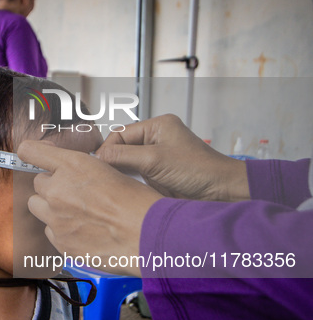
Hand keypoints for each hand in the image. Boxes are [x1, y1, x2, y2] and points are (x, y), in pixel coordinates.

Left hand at [17, 141, 162, 276]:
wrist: (148, 235)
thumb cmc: (138, 203)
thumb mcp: (110, 170)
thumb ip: (82, 169)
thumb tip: (69, 171)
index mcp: (73, 166)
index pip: (31, 151)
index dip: (31, 153)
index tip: (31, 155)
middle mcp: (59, 190)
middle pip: (38, 184)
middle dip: (52, 186)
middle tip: (75, 193)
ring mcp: (57, 218)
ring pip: (38, 208)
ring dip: (52, 208)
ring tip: (78, 213)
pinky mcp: (61, 242)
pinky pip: (50, 232)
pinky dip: (62, 231)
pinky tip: (84, 231)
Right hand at [96, 114, 249, 201]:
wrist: (221, 192)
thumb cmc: (199, 170)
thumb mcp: (155, 160)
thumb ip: (123, 156)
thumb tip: (98, 156)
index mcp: (157, 126)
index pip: (120, 134)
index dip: (107, 149)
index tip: (98, 165)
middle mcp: (156, 139)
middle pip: (122, 148)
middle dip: (113, 161)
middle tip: (103, 175)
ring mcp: (157, 158)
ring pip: (127, 164)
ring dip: (122, 174)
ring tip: (115, 183)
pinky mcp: (158, 175)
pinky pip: (135, 177)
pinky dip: (130, 183)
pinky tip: (127, 190)